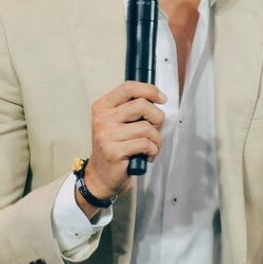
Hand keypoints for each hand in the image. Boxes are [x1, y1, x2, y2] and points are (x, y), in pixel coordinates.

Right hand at [87, 81, 165, 199]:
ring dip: (156, 139)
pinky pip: (145, 144)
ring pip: (146, 127)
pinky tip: (148, 155)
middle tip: (156, 128)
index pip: (128, 87)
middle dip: (157, 117)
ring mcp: (107, 135)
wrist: (101, 176)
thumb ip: (131, 108)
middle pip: (141, 105)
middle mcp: (102, 119)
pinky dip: (153, 150)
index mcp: (102, 107)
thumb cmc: (114, 147)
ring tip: (152, 146)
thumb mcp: (117, 122)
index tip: (161, 98)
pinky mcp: (114, 151)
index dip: (149, 90)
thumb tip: (157, 98)